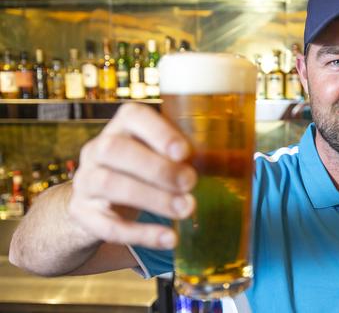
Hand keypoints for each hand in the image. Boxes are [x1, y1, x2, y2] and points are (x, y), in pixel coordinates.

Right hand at [69, 103, 196, 249]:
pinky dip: (141, 233)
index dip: (158, 131)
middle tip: (191, 182)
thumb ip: (191, 155)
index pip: (131, 115)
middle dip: (156, 167)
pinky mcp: (84, 215)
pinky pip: (107, 226)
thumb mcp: (160, 155)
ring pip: (108, 184)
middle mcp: (97, 149)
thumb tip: (240, 162)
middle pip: (115, 150)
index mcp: (121, 127)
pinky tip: (169, 238)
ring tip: (186, 209)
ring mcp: (85, 181)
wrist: (96, 202)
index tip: (184, 151)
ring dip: (151, 198)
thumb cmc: (142, 170)